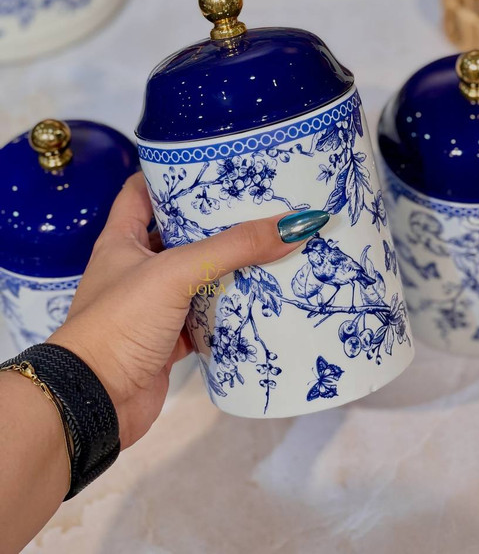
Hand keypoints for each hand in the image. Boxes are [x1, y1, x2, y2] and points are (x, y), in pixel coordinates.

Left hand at [48, 173, 308, 448]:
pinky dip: (229, 310)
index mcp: (122, 239)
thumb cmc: (120, 322)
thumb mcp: (176, 272)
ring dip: (228, 266)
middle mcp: (136, 267)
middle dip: (216, 221)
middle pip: (179, 232)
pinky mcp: (169, 339)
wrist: (94, 403)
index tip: (214, 162)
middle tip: (259, 203)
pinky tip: (262, 297)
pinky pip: (206, 316)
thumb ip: (234, 247)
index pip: (143, 190)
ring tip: (271, 243)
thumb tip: (297, 224)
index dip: (172, 172)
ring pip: (197, 276)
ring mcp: (153, 305)